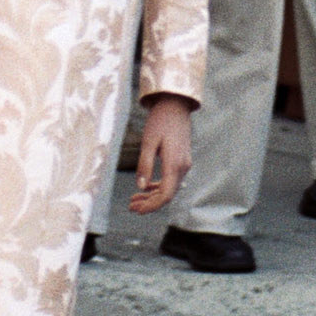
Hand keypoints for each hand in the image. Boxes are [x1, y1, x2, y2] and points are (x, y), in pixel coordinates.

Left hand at [126, 95, 194, 213]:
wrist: (175, 106)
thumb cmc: (160, 121)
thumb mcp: (148, 142)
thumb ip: (144, 165)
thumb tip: (140, 187)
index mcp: (175, 164)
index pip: (166, 194)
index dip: (152, 205)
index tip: (137, 210)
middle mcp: (182, 167)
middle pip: (168, 194)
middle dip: (149, 203)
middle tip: (131, 207)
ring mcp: (184, 164)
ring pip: (169, 189)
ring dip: (152, 196)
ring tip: (135, 200)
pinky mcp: (181, 161)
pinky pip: (171, 180)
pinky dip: (158, 187)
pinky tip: (146, 188)